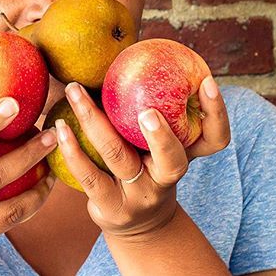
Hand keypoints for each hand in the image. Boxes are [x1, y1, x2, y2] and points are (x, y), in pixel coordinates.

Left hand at [55, 76, 229, 241]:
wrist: (138, 225)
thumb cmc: (145, 164)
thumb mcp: (158, 143)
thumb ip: (155, 105)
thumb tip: (133, 50)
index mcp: (186, 156)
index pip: (216, 139)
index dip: (216, 112)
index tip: (207, 81)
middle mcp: (166, 178)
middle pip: (173, 160)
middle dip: (162, 135)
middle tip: (147, 110)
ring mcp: (138, 196)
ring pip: (118, 158)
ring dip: (94, 121)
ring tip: (75, 91)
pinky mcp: (110, 207)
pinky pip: (88, 176)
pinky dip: (72, 148)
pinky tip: (59, 126)